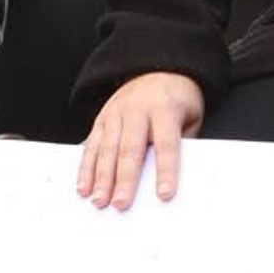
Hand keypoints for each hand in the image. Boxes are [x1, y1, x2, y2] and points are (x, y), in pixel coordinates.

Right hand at [76, 72, 204, 208]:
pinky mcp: (101, 119)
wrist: (156, 68)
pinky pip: (91, 146)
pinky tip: (83, 186)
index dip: (165, 170)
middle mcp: (136, 110)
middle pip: (129, 149)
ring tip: (98, 200)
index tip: (164, 194)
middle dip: (124, 180)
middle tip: (121, 204)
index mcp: (164, 107)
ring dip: (100, 178)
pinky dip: (85, 168)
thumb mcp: (190, 116)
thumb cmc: (176, 99)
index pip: (165, 143)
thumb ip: (182, 143)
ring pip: (106, 149)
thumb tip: (172, 176)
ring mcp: (115, 114)